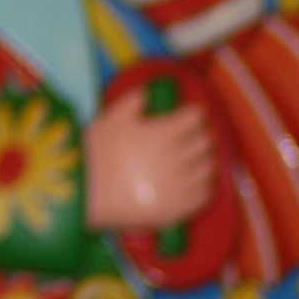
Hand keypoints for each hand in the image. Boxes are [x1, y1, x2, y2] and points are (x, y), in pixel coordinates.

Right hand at [84, 89, 213, 229]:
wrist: (90, 194)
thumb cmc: (97, 153)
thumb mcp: (111, 119)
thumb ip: (132, 103)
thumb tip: (147, 92)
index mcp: (163, 132)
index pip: (194, 118)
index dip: (194, 113)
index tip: (189, 114)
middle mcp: (178, 156)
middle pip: (205, 141)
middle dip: (201, 134)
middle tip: (192, 135)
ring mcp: (182, 183)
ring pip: (208, 167)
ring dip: (203, 159)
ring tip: (194, 159)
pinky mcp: (181, 206)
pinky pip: (204, 193)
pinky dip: (202, 184)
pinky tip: (192, 181)